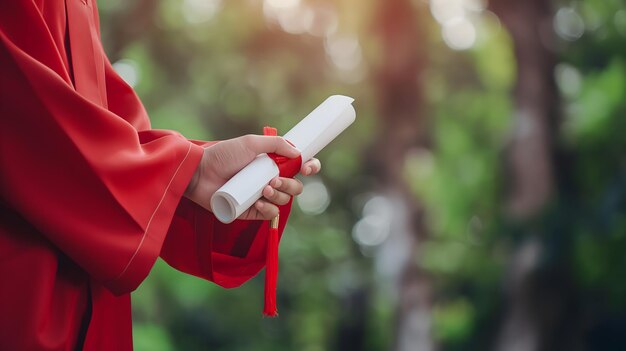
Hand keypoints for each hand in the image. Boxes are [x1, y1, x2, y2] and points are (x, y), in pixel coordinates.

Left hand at [184, 135, 321, 219]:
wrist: (199, 173)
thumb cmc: (222, 155)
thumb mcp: (250, 143)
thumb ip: (275, 144)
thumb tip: (298, 152)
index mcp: (272, 163)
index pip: (300, 167)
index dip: (310, 167)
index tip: (308, 167)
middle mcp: (270, 180)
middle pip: (295, 186)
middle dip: (290, 185)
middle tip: (274, 180)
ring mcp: (261, 197)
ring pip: (284, 201)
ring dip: (278, 196)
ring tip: (262, 190)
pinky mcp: (251, 212)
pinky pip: (270, 215)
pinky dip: (268, 209)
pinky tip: (257, 203)